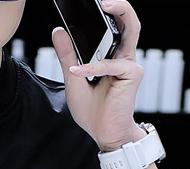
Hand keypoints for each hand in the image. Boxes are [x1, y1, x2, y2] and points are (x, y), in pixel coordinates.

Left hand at [53, 0, 143, 151]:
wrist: (104, 134)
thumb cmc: (93, 111)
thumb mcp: (73, 80)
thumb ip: (67, 56)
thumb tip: (58, 31)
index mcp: (111, 56)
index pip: (111, 27)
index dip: (103, 13)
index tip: (88, 3)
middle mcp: (123, 56)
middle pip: (127, 21)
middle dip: (118, 4)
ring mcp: (129, 64)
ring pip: (130, 30)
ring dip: (119, 13)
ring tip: (103, 4)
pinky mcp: (131, 75)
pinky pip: (111, 64)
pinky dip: (92, 67)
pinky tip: (78, 71)